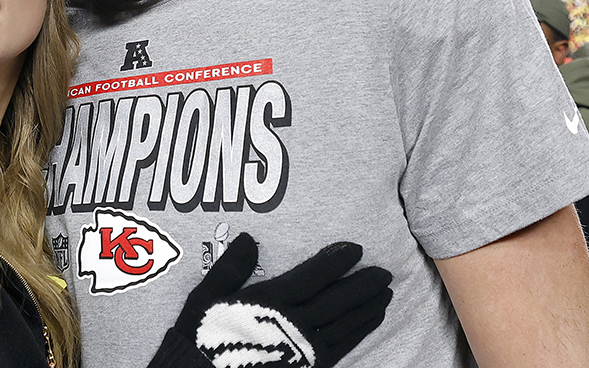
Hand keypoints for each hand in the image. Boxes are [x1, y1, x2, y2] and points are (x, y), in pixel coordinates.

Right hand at [175, 234, 391, 367]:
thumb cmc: (203, 336)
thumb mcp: (205, 297)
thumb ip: (230, 268)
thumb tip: (250, 238)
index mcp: (269, 303)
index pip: (311, 278)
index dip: (336, 262)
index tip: (356, 249)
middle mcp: (291, 325)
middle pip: (336, 302)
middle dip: (362, 286)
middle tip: (385, 272)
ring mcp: (302, 350)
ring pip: (344, 325)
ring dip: (366, 308)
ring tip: (386, 294)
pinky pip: (341, 348)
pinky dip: (359, 333)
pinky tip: (370, 322)